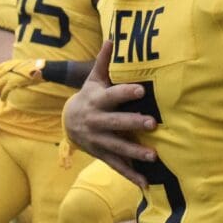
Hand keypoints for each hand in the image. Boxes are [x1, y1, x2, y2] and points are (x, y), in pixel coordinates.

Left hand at [0, 58, 44, 99]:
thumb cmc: (34, 68)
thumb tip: (9, 74)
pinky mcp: (13, 82)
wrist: (41, 69)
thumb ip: (14, 68)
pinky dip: (2, 96)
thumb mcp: (21, 64)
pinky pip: (4, 91)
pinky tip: (3, 99)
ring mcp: (9, 75)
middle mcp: (7, 69)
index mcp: (8, 64)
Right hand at [64, 41, 156, 188]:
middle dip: (133, 123)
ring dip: (135, 152)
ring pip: (118, 147)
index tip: (141, 89)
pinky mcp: (103, 155)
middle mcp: (97, 122)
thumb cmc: (90, 96)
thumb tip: (112, 38)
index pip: (113, 96)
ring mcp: (99, 141)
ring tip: (154, 156)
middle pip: (116, 123)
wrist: (68, 122)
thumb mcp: (93, 79)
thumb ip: (104, 62)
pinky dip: (131, 175)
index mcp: (97, 101)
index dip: (126, 93)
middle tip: (153, 123)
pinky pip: (117, 166)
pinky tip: (146, 184)